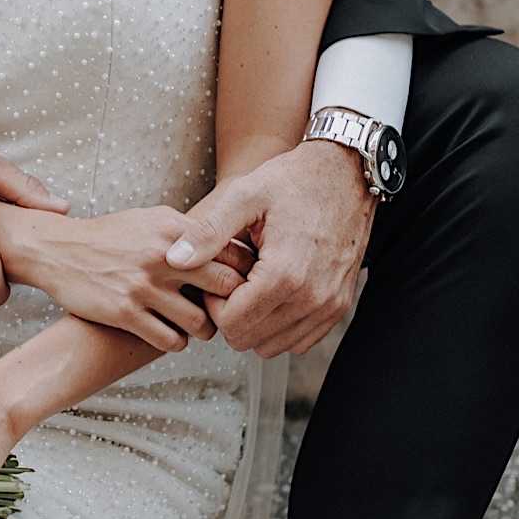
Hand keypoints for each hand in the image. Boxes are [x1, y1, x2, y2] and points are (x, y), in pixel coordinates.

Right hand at [0, 203, 247, 350]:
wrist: (58, 250)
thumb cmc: (109, 236)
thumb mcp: (152, 219)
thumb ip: (189, 231)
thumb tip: (229, 246)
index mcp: (174, 229)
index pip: (233, 254)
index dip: (245, 274)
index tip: (242, 286)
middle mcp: (163, 256)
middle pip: (226, 288)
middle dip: (231, 304)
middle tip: (226, 312)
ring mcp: (144, 285)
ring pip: (200, 322)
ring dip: (205, 330)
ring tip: (197, 327)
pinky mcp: (125, 312)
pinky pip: (170, 340)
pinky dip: (177, 343)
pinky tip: (171, 335)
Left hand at [165, 140, 375, 356]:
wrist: (344, 173)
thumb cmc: (294, 180)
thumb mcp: (244, 195)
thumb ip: (208, 232)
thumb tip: (174, 259)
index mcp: (285, 273)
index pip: (232, 324)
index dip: (214, 304)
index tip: (218, 275)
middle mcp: (312, 297)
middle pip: (250, 340)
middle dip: (231, 315)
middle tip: (232, 280)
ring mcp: (329, 305)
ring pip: (273, 346)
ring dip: (255, 322)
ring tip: (252, 284)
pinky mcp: (338, 306)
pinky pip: (299, 340)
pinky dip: (279, 326)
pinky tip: (272, 293)